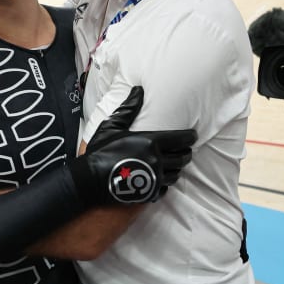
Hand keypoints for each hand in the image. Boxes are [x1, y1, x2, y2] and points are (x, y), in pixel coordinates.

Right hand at [70, 86, 196, 205]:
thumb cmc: (101, 150)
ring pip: (177, 174)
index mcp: (151, 142)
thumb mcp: (112, 126)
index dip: (190, 137)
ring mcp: (155, 178)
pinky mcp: (150, 193)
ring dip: (177, 168)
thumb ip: (129, 108)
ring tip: (173, 163)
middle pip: (183, 158)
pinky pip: (166, 189)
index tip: (192, 135)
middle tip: (184, 149)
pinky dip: (166, 183)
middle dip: (186, 153)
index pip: (182, 139)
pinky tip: (160, 178)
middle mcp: (158, 160)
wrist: (91, 179)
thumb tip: (138, 90)